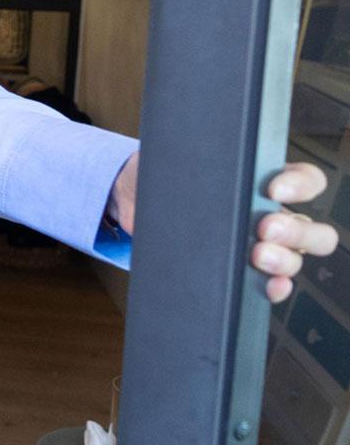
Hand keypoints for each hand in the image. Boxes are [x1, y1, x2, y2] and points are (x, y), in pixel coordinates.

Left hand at [111, 156, 337, 301]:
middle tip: (265, 228)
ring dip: (283, 260)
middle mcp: (271, 218)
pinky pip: (271, 286)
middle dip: (296, 231)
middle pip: (312, 230)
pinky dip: (273, 288)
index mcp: (263, 183)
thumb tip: (195, 158)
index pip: (307, 181)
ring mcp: (259, 249)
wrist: (133, 204)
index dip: (301, 185)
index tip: (274, 189)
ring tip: (256, 255)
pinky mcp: (241, 274)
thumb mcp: (180, 159)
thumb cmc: (162, 178)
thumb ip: (195, 157)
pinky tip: (265, 284)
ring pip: (295, 260)